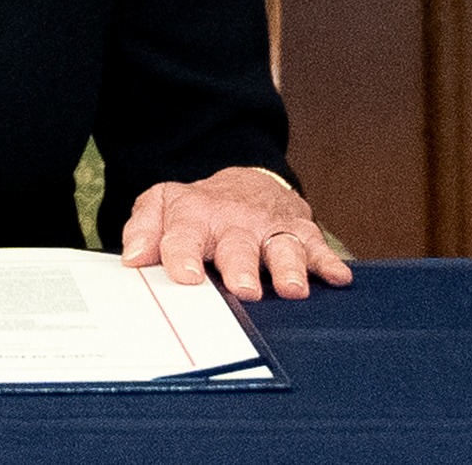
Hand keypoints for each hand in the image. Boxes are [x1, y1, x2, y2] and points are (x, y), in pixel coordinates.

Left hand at [121, 166, 352, 301]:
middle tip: (244, 289)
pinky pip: (318, 247)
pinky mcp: (301, 233)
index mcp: (195, 217)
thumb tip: (132, 258)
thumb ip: (144, 229)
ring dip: (288, 267)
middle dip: (241, 266)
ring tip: (291, 289)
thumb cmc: (200, 208)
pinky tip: (339, 278)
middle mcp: (236, 223)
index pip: (184, 234)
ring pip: (281, 248)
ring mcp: (271, 229)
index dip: (184, 255)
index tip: (186, 276)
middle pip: (238, 245)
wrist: (247, 182)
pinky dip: (329, 262)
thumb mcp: (163, 205)